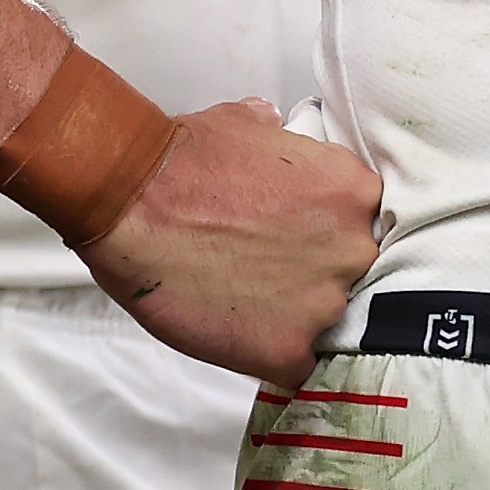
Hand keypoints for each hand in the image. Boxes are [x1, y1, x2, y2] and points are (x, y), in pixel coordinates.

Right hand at [70, 100, 377, 385]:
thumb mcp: (242, 124)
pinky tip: (238, 334)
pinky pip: (295, 365)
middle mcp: (351, 248)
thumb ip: (273, 135)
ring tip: (243, 301)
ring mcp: (322, 303)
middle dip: (311, 273)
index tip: (295, 236)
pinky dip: (269, 354)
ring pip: (324, 321)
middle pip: (349, 273)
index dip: (324, 232)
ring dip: (291, 315)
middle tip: (264, 268)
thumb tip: (271, 126)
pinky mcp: (286, 348)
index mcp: (350, 191)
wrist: (130, 201)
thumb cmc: (179, 160)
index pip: (360, 223)